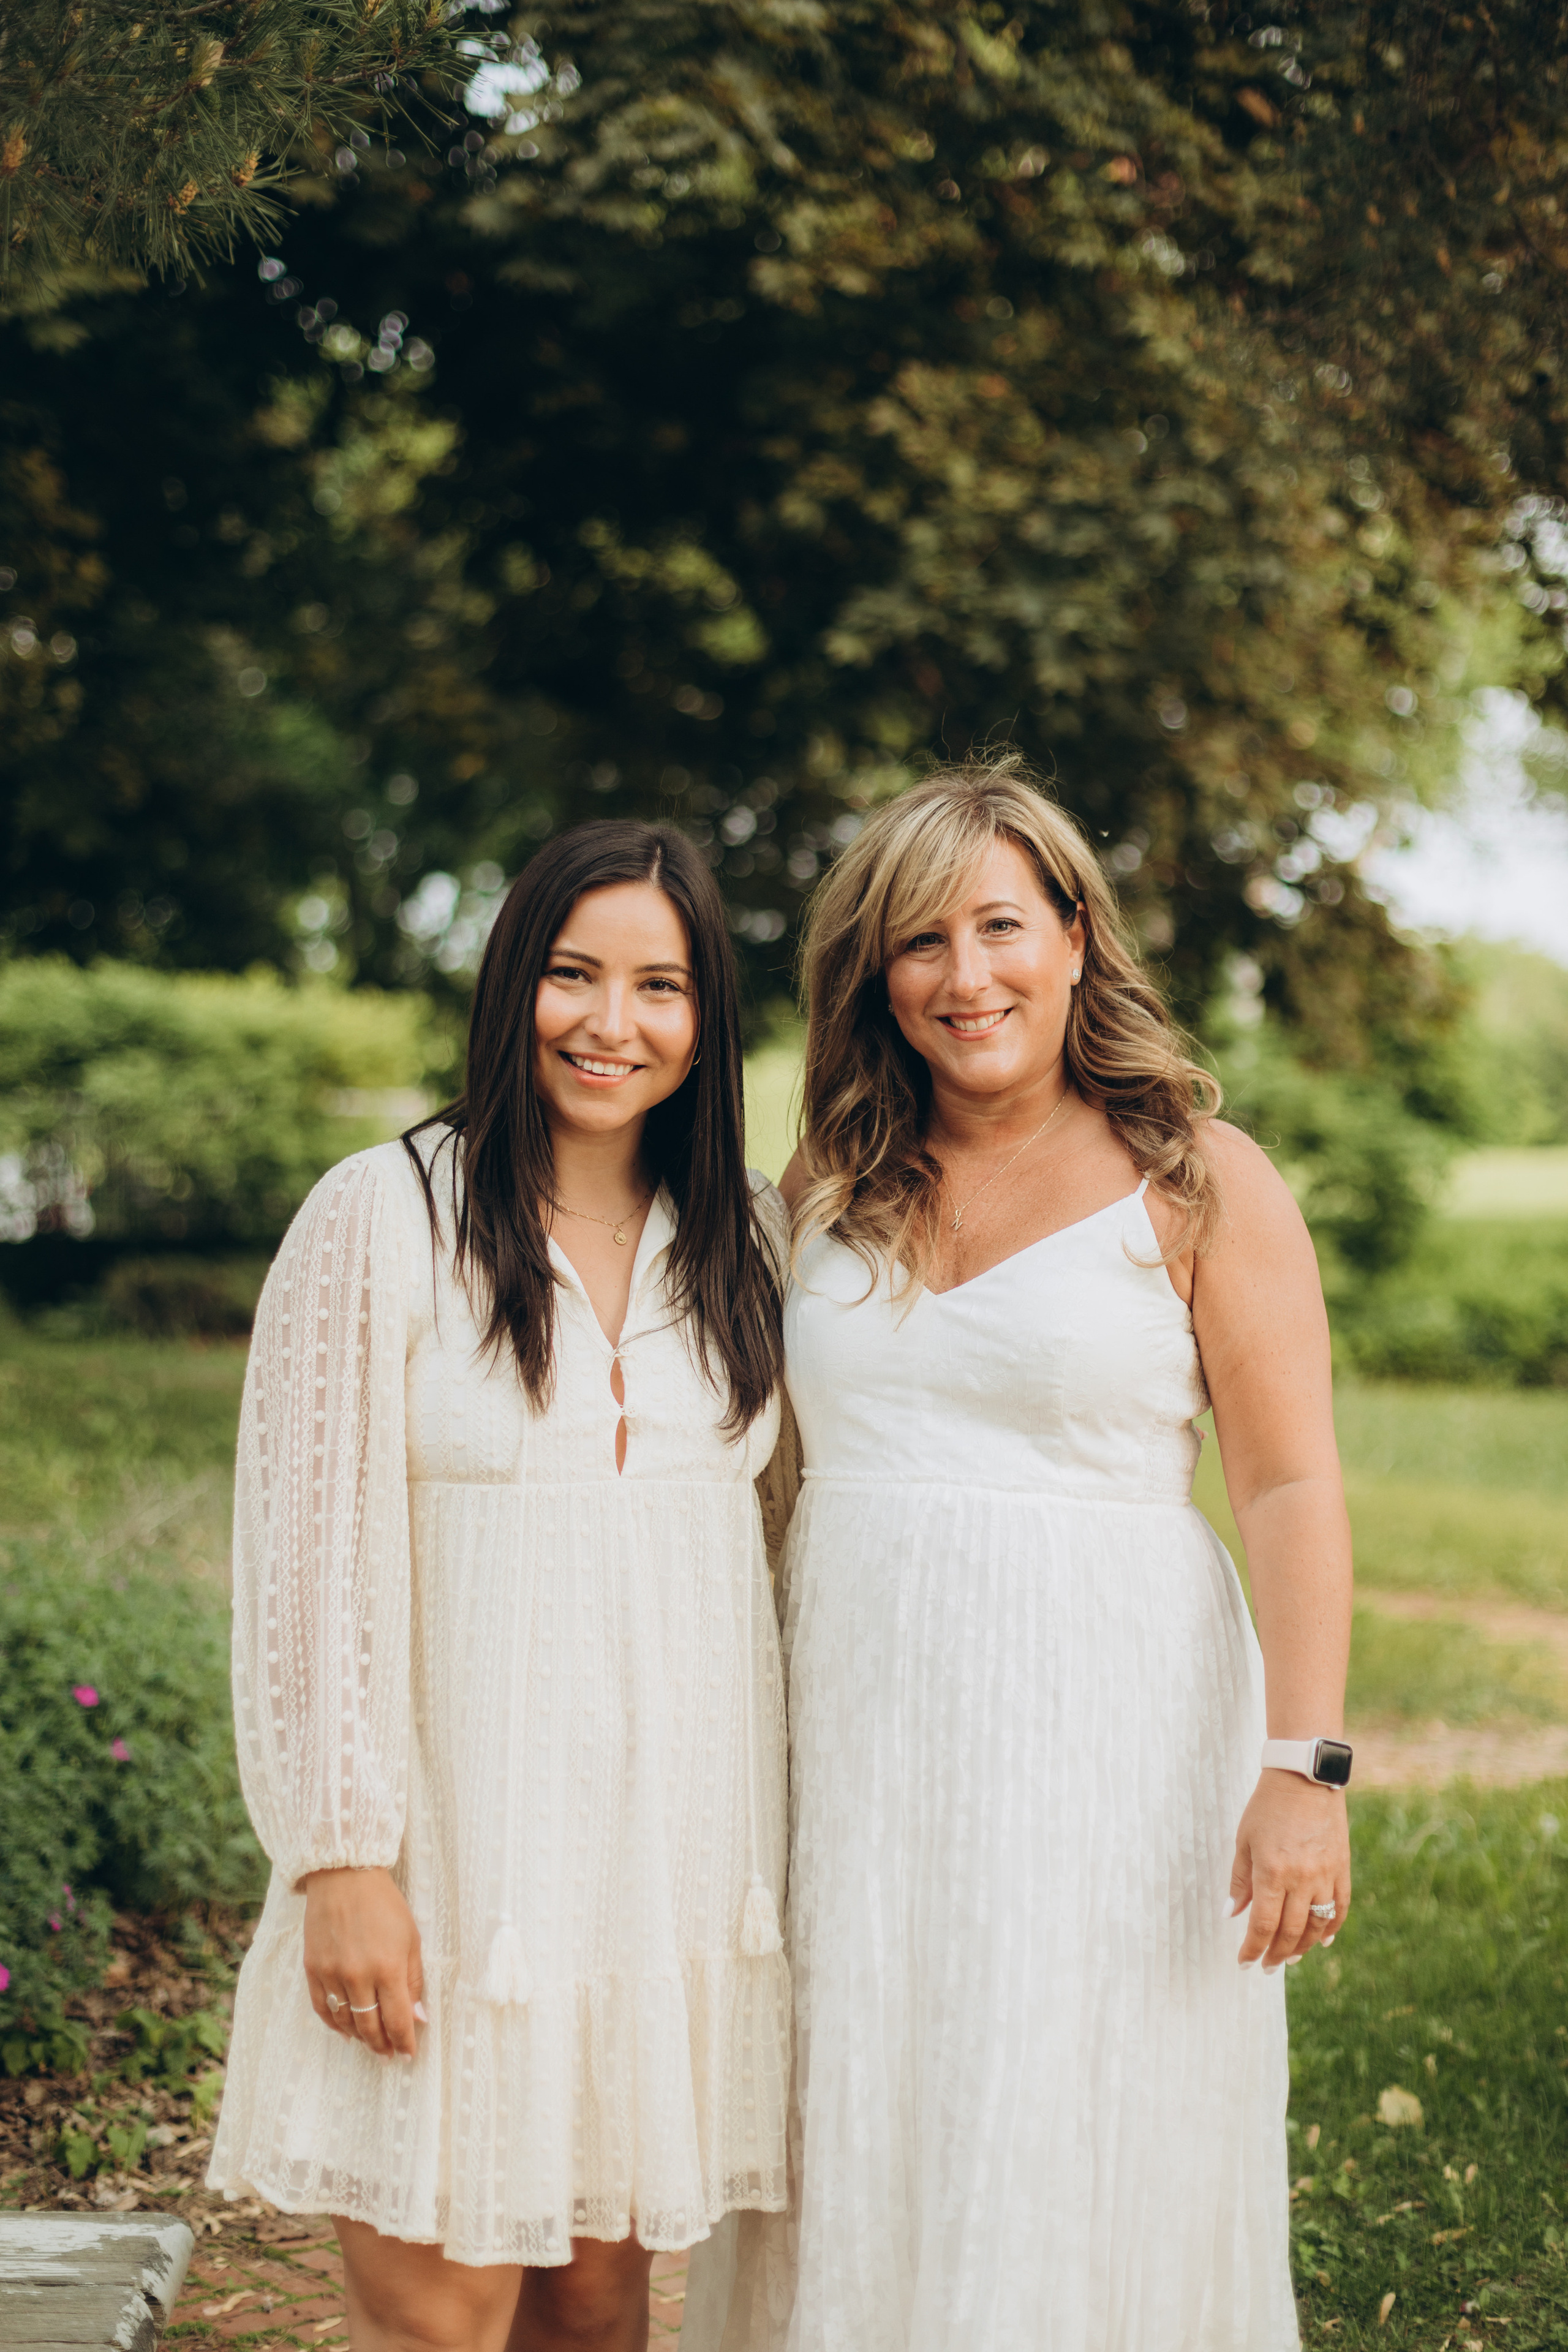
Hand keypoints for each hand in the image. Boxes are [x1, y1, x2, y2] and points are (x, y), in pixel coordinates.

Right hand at [301, 1866, 424, 2059]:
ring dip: (359, 2037)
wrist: (344, 1877)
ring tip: (370, 2042)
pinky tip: (345, 2030)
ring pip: (345, 2022)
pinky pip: (322, 2008)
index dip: (405, 2042)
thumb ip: (413, 1981)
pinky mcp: (312, 1969)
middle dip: (382, 2045)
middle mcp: (358, 1976)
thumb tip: (417, 2018)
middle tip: (389, 2054)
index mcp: (388, 1968)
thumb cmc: (384, 1905)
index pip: (397, 2021)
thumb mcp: (411, 1938)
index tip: (410, 2054)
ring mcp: (332, 1974)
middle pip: (369, 2027)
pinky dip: (334, 2024)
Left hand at [1229, 1771, 1351, 1972]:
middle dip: (1276, 1954)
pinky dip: (1333, 1928)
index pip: (1262, 1925)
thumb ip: (1240, 1881)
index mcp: (1271, 1872)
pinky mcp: (1342, 1868)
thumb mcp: (1244, 1841)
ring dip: (1303, 1946)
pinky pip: (1340, 1907)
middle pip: (1290, 1931)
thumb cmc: (1266, 1807)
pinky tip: (1324, 1941)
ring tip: (1290, 1957)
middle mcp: (1301, 1879)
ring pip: (1317, 1925)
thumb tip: (1231, 1914)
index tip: (1245, 1963)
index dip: (1252, 1949)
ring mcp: (1326, 1874)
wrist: (1304, 1777)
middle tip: (1267, 1966)